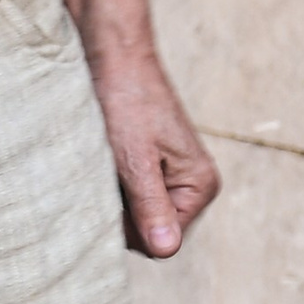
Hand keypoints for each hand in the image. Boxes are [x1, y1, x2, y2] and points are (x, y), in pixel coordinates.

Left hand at [44, 0, 219, 259]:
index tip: (114, 187)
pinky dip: (108, 181)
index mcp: (200, 185)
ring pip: (132, 213)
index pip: (160, 243)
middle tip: (107, 170)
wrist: (111, 53)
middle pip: (147, 232)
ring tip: (105, 159)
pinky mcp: (148, 164)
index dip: (129, 225)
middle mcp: (192, 184)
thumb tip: (166, 251)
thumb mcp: (134, 159)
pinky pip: (125, 193)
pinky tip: (102, 156)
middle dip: (121, 210)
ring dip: (112, 194)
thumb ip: (149, 207)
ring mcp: (170, 174)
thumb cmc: (124, 100)